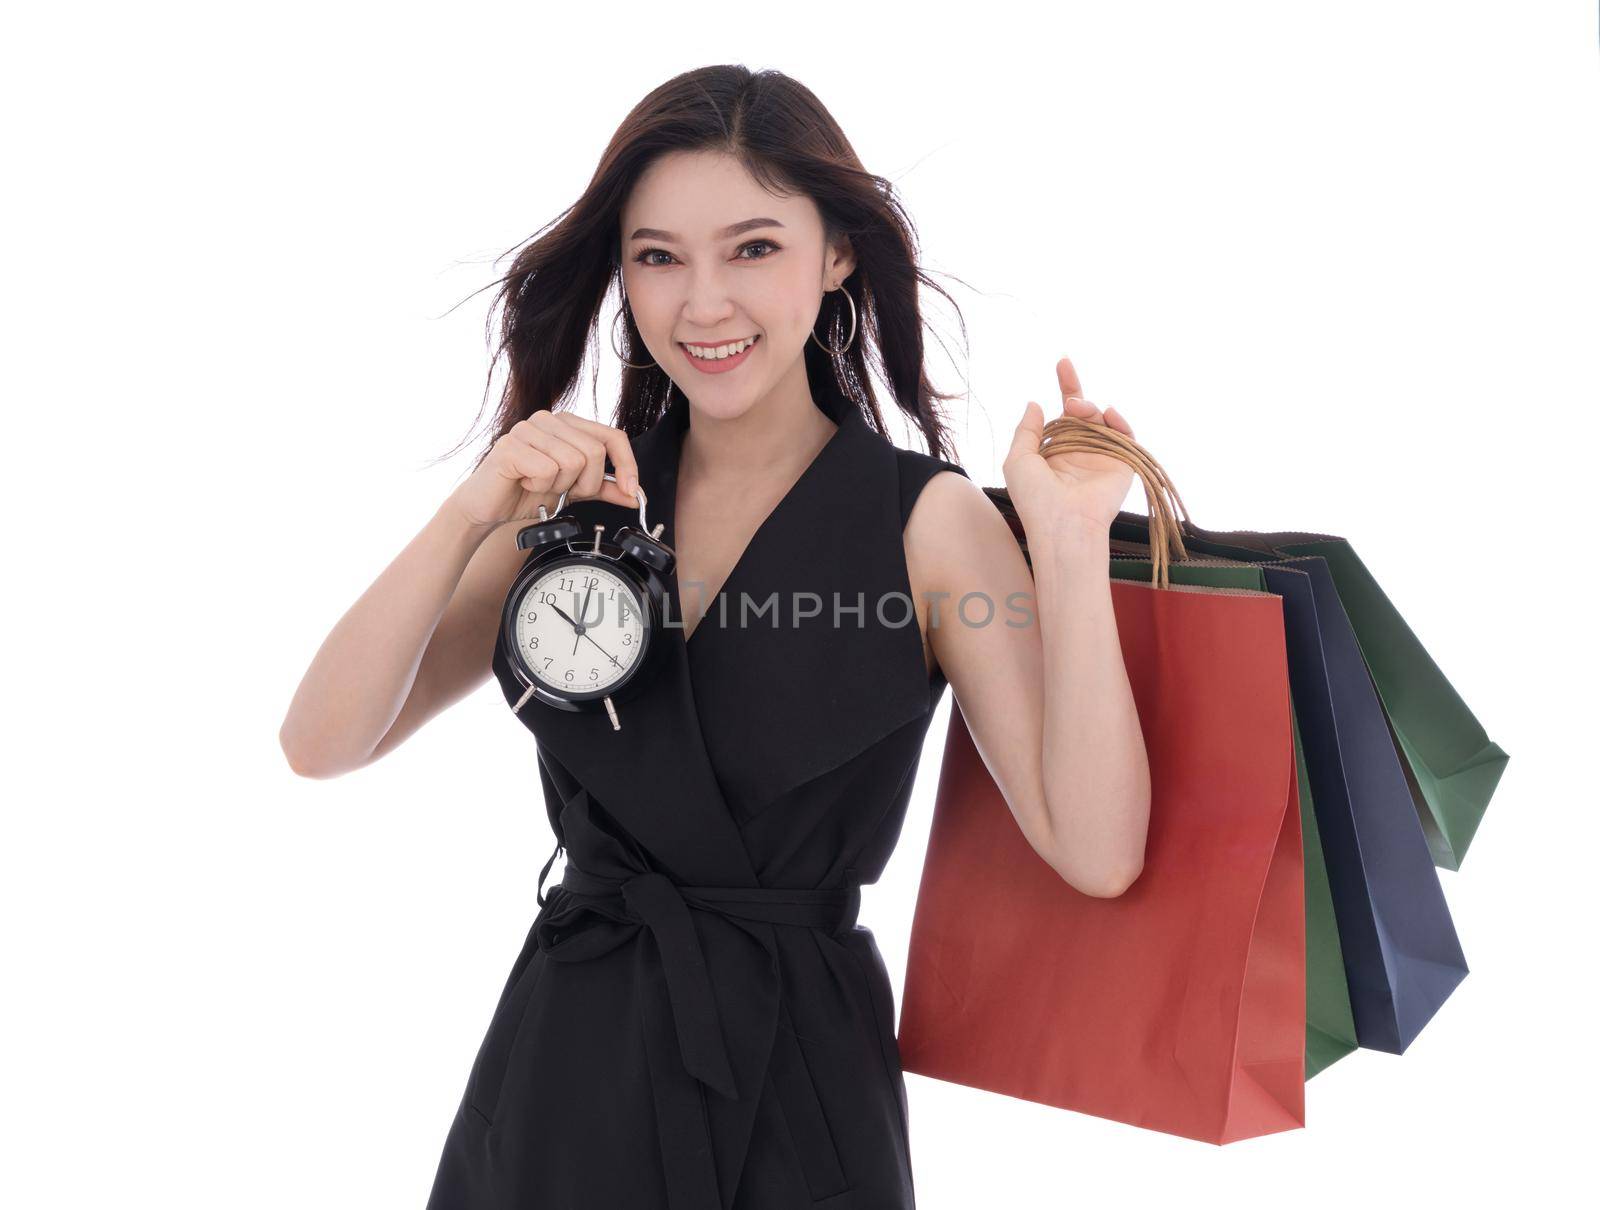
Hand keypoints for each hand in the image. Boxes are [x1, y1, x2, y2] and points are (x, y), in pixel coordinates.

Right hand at [445, 410, 641, 531]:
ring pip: (572, 462)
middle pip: (594, 452)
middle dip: (585, 484)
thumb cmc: (526, 492)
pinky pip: (546, 470)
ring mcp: (527, 428)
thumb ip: (604, 488)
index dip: (627, 464)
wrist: (488, 507)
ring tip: (539, 485)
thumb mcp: (575, 490)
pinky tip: (524, 483)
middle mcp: (548, 419)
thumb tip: (635, 495)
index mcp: (567, 424)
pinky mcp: (510, 445)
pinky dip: (539, 487)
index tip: (631, 490)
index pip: (612, 436)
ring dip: (559, 486)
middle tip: (563, 491)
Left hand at [1003, 356, 1136, 531]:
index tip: (1063, 362)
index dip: (1065, 386)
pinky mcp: (1123, 464)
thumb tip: (1035, 402)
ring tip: (1080, 410)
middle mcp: (1080, 451)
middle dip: (1077, 397)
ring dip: (1092, 409)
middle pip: (1084, 412)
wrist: (1063, 524)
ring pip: (1102, 420)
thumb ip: (1026, 430)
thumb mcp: (1018, 460)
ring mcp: (1102, 457)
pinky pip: (1125, 435)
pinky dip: (1119, 422)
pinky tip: (1109, 414)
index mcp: (1055, 451)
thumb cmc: (1035, 498)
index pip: (1062, 413)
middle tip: (1072, 403)